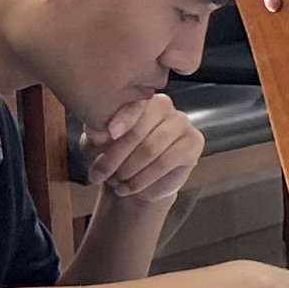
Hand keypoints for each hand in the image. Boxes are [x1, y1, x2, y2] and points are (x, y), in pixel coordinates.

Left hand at [77, 92, 203, 205]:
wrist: (137, 182)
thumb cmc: (116, 157)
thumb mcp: (96, 146)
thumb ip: (94, 137)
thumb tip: (95, 132)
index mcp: (139, 99)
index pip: (132, 107)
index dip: (121, 120)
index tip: (109, 134)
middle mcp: (164, 106)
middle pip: (139, 131)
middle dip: (115, 157)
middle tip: (99, 175)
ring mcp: (182, 123)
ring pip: (151, 148)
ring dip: (128, 170)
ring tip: (115, 183)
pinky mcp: (194, 143)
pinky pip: (166, 162)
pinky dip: (144, 179)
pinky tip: (130, 187)